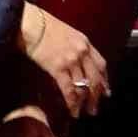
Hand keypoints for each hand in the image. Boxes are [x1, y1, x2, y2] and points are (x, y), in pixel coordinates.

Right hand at [19, 3, 108, 117]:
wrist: (31, 23)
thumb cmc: (44, 26)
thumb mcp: (67, 33)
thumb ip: (75, 47)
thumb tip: (76, 62)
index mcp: (85, 42)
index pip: (101, 64)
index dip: (104, 79)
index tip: (106, 91)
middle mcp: (82, 52)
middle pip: (95, 78)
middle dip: (97, 95)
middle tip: (95, 108)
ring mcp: (72, 60)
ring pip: (84, 86)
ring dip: (85, 102)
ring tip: (83, 113)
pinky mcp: (58, 68)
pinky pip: (69, 89)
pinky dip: (72, 102)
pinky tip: (73, 110)